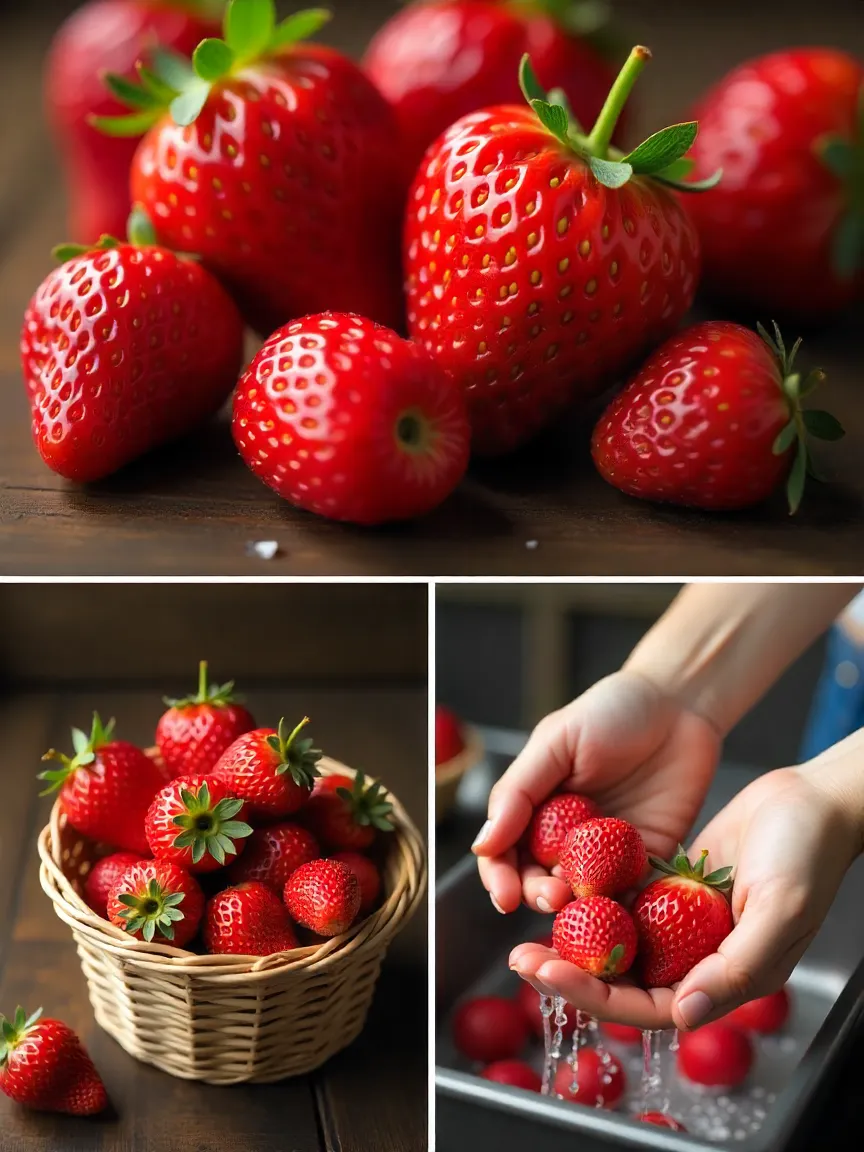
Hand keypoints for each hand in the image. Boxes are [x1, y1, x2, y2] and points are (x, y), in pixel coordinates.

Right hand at [472, 669, 720, 913]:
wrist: (679, 704)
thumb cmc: (611, 711)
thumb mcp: (555, 741)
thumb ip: (519, 791)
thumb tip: (482, 843)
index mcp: (536, 806)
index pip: (505, 851)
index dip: (499, 876)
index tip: (505, 895)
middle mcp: (565, 835)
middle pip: (539, 880)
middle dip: (538, 894)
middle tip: (553, 896)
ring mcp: (607, 852)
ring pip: (583, 895)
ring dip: (579, 907)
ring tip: (582, 901)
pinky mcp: (649, 859)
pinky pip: (632, 893)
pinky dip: (624, 909)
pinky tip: (622, 911)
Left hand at [510, 765, 861, 1030]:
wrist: (813, 798)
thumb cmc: (809, 854)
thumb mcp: (778, 910)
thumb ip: (735, 970)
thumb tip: (683, 1015)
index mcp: (722, 977)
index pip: (647, 1005)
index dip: (596, 996)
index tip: (551, 975)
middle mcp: (696, 955)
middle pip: (622, 978)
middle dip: (570, 971)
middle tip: (521, 957)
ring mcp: (681, 919)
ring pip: (617, 939)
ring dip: (575, 935)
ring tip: (529, 922)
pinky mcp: (671, 883)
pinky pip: (624, 897)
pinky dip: (593, 897)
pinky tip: (559, 884)